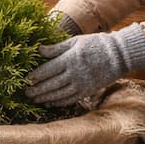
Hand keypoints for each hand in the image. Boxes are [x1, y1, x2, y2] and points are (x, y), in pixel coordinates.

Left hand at [25, 23, 144, 106]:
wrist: (119, 55)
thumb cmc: (96, 44)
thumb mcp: (75, 41)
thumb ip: (57, 48)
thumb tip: (39, 50)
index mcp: (70, 59)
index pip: (47, 70)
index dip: (35, 76)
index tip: (25, 80)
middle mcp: (74, 74)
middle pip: (51, 84)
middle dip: (37, 90)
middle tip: (26, 93)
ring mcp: (82, 84)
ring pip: (59, 94)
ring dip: (45, 98)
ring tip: (35, 100)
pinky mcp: (88, 91)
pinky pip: (71, 99)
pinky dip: (59, 102)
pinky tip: (50, 103)